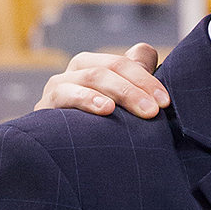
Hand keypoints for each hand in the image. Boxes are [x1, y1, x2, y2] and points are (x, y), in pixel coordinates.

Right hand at [34, 43, 167, 118]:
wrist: (62, 158)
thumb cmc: (98, 129)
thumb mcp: (120, 105)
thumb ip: (134, 77)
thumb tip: (146, 51)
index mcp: (98, 66)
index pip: (125, 62)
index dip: (147, 78)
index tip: (165, 102)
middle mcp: (78, 70)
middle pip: (111, 66)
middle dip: (138, 87)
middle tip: (156, 110)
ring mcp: (60, 85)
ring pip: (92, 76)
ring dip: (121, 92)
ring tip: (143, 111)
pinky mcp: (45, 104)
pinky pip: (65, 94)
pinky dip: (87, 99)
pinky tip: (106, 109)